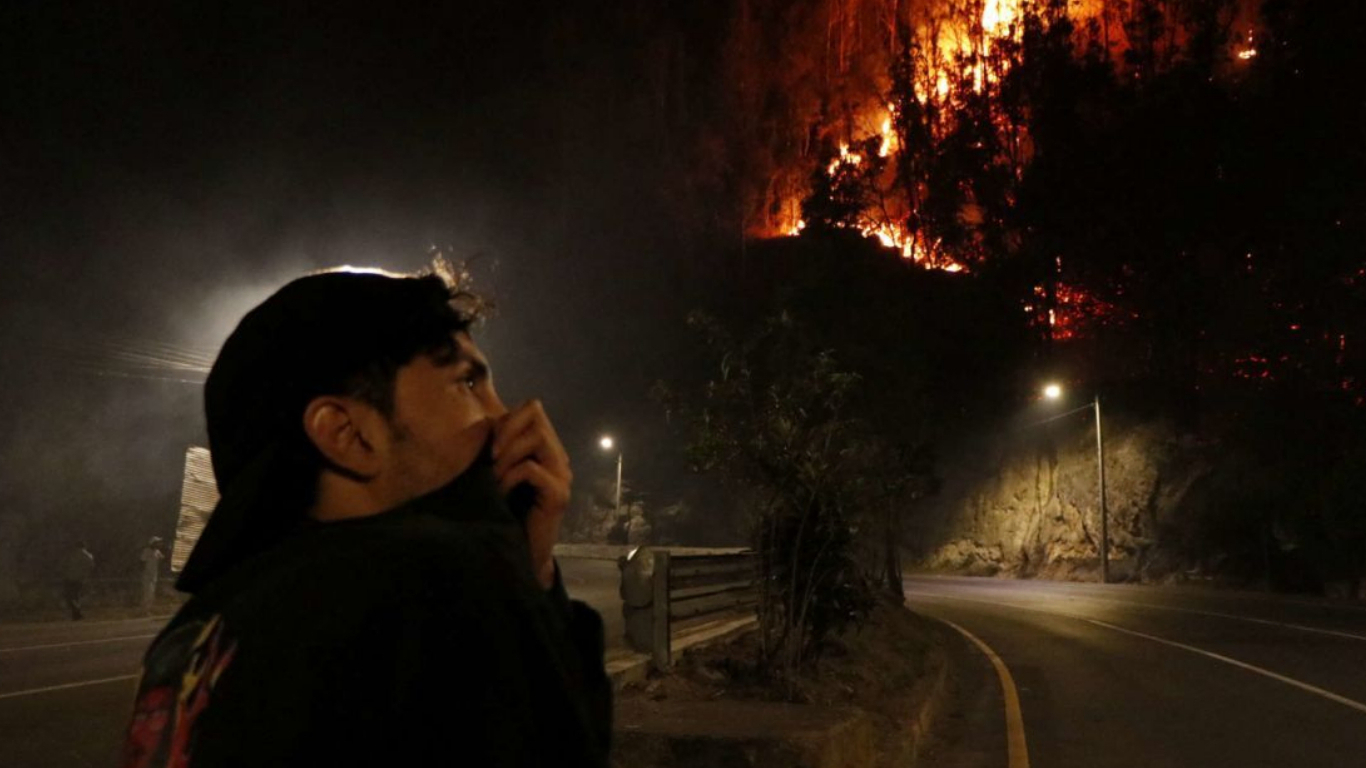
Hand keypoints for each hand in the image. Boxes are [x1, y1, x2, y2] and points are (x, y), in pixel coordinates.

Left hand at [491, 400, 571, 589]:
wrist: (520, 554)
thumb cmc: (505, 512)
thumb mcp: (498, 472)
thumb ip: (498, 447)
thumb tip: (484, 421)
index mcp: (546, 449)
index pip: (533, 408)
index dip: (507, 418)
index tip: (489, 445)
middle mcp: (558, 457)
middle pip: (536, 414)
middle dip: (506, 430)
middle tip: (490, 459)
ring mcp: (562, 475)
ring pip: (536, 437)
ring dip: (507, 454)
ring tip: (494, 477)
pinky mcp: (558, 495)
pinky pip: (531, 469)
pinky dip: (509, 477)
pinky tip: (501, 493)